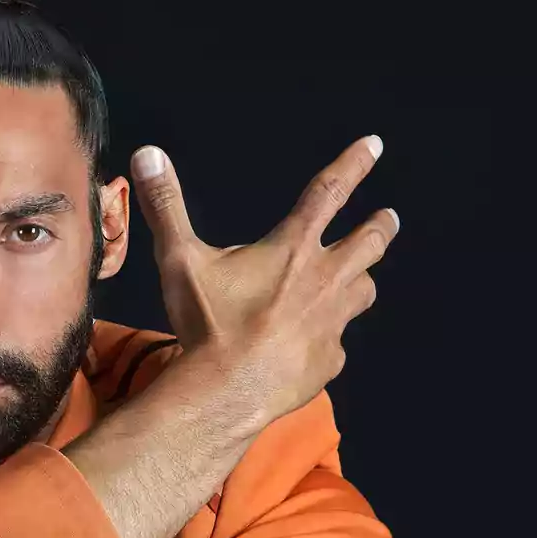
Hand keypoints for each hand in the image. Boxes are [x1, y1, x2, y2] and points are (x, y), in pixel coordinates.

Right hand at [129, 135, 398, 420]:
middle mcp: (324, 279)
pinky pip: (336, 342)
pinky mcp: (328, 360)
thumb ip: (166, 205)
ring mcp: (331, 322)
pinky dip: (328, 336)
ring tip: (361, 277)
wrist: (228, 392)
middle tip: (388, 218)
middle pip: (367, 244)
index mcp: (293, 248)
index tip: (374, 145)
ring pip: (363, 290)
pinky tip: (313, 342)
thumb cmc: (208, 323)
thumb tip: (148, 155)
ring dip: (362, 278)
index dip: (353, 164)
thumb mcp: (179, 258)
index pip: (329, 192)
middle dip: (379, 227)